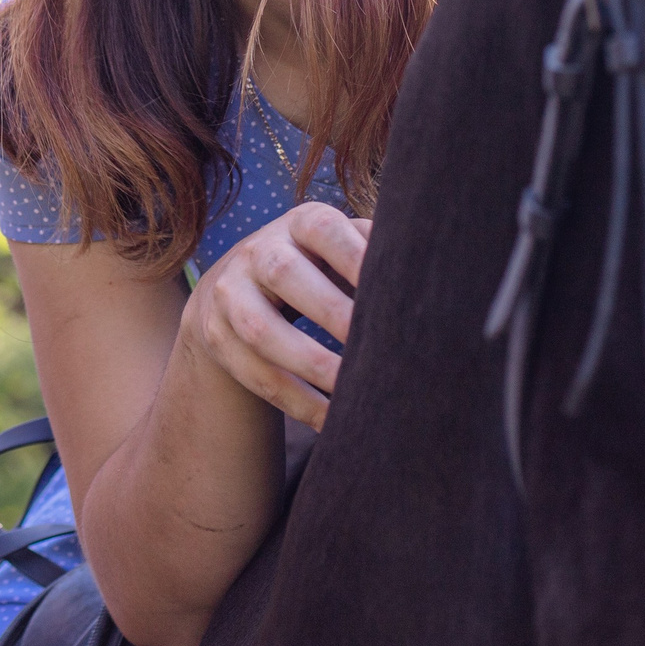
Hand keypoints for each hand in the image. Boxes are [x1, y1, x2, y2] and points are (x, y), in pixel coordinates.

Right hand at [182, 203, 371, 428]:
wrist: (234, 287)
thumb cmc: (313, 269)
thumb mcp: (337, 249)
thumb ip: (375, 251)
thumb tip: (429, 268)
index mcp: (299, 224)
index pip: (324, 229)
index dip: (355, 256)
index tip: (391, 291)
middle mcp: (257, 251)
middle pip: (285, 274)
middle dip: (332, 312)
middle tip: (376, 348)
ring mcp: (230, 293)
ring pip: (262, 330)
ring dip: (311, 364)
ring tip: (354, 394)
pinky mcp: (215, 336)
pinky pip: (256, 374)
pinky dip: (297, 402)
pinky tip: (331, 421)